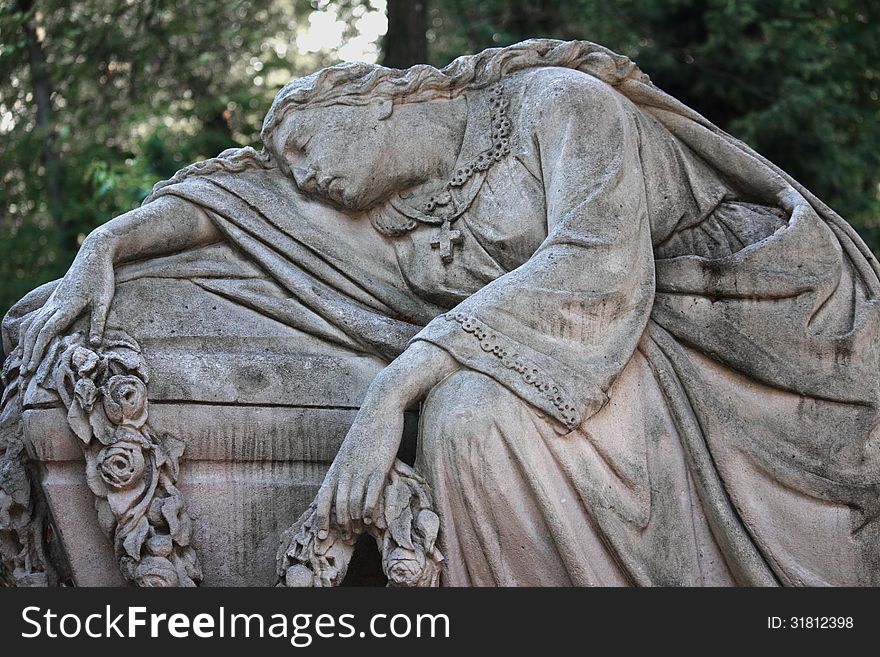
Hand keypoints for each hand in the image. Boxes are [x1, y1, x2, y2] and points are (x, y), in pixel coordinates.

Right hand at [20, 233, 115, 372]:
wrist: (94, 255)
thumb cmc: (101, 278)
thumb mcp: (104, 301)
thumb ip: (97, 322)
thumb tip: (94, 345)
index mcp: (65, 307)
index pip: (45, 333)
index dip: (37, 352)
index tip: (31, 368)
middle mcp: (54, 305)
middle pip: (33, 332)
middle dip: (27, 353)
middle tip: (23, 374)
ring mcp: (52, 302)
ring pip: (32, 325)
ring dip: (26, 345)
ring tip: (23, 363)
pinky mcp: (54, 300)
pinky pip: (36, 319)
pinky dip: (30, 333)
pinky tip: (30, 343)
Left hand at [313, 341, 459, 537]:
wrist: (380, 407)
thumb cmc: (367, 429)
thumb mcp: (351, 449)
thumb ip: (347, 467)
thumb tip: (344, 483)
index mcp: (336, 467)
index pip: (322, 499)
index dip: (320, 519)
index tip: (320, 536)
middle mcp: (345, 471)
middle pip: (338, 506)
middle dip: (340, 525)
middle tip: (346, 537)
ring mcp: (361, 469)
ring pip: (353, 503)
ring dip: (354, 521)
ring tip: (359, 532)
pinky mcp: (378, 467)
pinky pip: (371, 495)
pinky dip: (370, 511)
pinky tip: (372, 520)